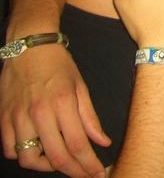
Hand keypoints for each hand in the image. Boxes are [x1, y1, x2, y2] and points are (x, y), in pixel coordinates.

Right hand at [0, 44, 108, 176]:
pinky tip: (36, 150)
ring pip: (28, 159)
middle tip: (85, 175)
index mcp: (62, 104)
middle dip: (74, 172)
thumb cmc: (59, 66)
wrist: (29, 49)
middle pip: (56, 157)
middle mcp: (39, 114)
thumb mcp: (80, 87)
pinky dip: (22, 155)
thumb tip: (103, 142)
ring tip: (59, 160)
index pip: (78, 144)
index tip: (98, 175)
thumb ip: (90, 118)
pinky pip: (9, 149)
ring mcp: (18, 118)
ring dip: (46, 166)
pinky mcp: (3, 119)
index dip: (88, 165)